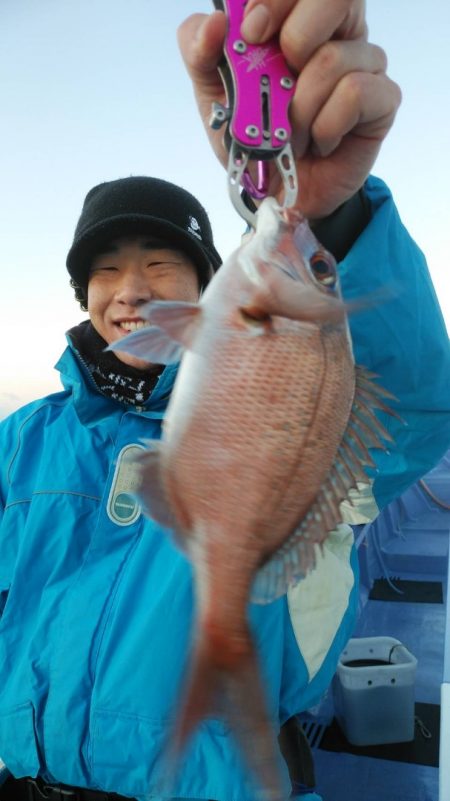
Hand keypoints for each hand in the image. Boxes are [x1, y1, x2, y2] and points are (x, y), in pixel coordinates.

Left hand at [177, 1, 400, 219]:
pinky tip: (319, 142)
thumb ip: (198, 50)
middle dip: (296, 37)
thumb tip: (214, 23)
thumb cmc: (252, 135)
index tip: (251, 31)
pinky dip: (324, 125)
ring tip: (291, 133)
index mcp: (300, 17)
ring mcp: (366, 64)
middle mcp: (339, 32)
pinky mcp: (383, 99)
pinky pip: (355, 93)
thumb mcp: (212, 93)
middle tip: (277, 80)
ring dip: (300, 108)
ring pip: (335, 58)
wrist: (276, 193)